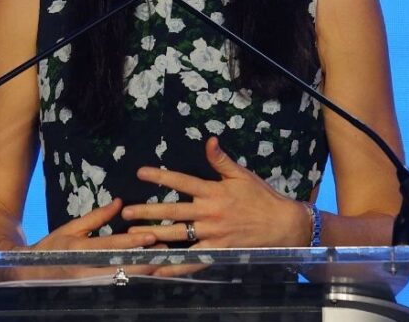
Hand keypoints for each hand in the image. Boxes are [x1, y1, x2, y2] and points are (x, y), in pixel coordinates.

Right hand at [11, 198, 161, 279]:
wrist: (28, 274)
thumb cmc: (52, 247)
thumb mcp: (71, 228)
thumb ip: (96, 217)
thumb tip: (118, 202)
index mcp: (78, 249)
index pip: (110, 246)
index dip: (131, 242)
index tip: (151, 236)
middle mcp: (84, 269)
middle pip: (119, 267)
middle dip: (144, 261)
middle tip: (164, 254)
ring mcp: (87, 284)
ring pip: (120, 281)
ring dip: (141, 274)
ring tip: (160, 265)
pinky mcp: (90, 292)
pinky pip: (114, 288)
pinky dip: (131, 283)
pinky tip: (146, 277)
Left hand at [122, 137, 310, 251]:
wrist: (283, 225)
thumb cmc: (262, 198)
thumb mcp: (242, 175)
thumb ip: (221, 160)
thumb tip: (210, 140)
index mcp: (214, 192)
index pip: (182, 182)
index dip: (161, 177)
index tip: (141, 173)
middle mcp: (210, 213)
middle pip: (173, 212)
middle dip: (147, 211)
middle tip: (125, 212)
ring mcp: (213, 234)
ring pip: (178, 236)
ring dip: (154, 236)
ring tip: (132, 237)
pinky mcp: (218, 251)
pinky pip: (193, 259)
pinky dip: (175, 264)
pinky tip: (158, 267)